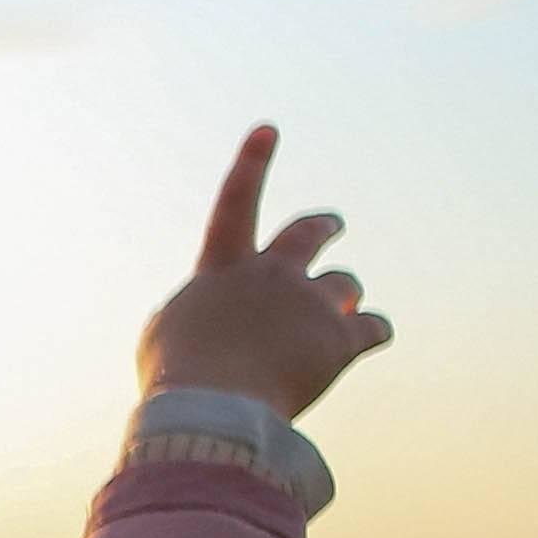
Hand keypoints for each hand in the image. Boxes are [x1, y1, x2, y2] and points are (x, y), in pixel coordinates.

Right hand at [138, 124, 392, 420]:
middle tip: (334, 225)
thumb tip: (203, 315)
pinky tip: (373, 338)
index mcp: (223, 269)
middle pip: (309, 233)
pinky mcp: (341, 339)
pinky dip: (374, 332)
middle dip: (324, 226)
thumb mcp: (162, 337)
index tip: (269, 128)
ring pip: (345, 285)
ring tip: (345, 313)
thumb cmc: (177, 379)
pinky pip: (374, 328)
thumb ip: (187, 314)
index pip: (235, 204)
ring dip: (345, 297)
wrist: (214, 408)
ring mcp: (309, 304)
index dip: (251, 164)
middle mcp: (271, 274)